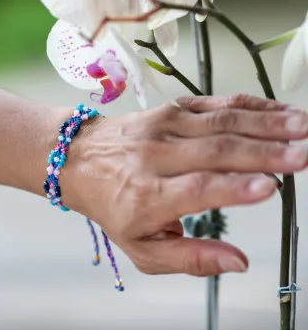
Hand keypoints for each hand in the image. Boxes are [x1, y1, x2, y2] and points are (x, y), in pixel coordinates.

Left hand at [61, 94, 307, 276]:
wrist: (80, 160)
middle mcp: (155, 156)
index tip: (270, 187)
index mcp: (146, 196)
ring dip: (264, 124)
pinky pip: (213, 104)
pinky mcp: (170, 110)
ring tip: (302, 127)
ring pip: (219, 122)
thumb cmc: (112, 206)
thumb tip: (238, 262)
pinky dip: (248, 106)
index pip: (195, 189)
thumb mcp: (142, 247)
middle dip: (264, 153)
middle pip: (215, 151)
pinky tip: (276, 111)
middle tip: (303, 156)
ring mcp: (163, 127)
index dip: (233, 189)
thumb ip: (190, 258)